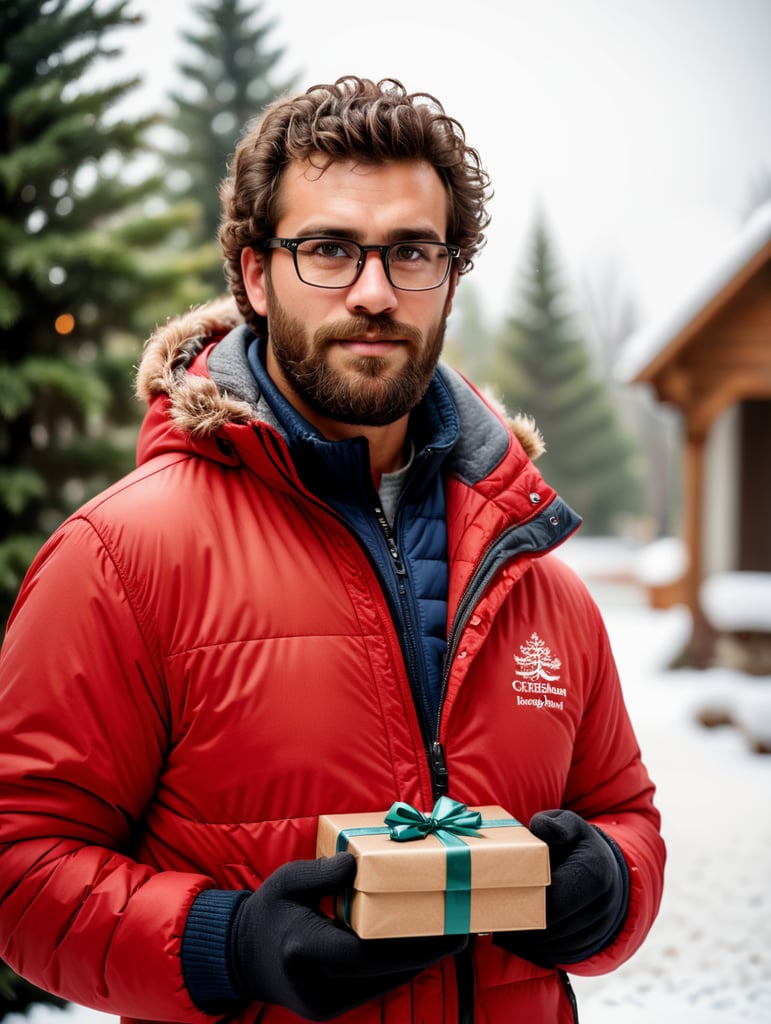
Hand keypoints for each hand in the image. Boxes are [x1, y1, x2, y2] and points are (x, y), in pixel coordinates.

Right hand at [229, 853, 467, 1019]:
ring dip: (418, 962)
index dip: (409, 945)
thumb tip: (357, 865)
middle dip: (426, 953)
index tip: (443, 929)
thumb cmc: (267, 912)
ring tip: (451, 936)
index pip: (364, 953)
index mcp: (302, 950)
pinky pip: (374, 988)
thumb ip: (321, 873)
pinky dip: (399, 968)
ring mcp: (324, 1005)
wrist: (241, 958)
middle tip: (462, 931)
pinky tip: (422, 948)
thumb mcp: (287, 881)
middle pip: (383, 972)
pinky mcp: (332, 1011)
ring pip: (384, 984)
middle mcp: (316, 985)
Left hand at [494, 809, 628, 966]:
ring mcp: (599, 929)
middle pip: (552, 928)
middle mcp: (602, 906)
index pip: (555, 901)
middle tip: (494, 916)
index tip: (503, 895)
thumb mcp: (569, 825)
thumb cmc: (578, 845)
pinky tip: (519, 935)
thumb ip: (555, 824)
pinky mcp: (591, 945)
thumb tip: (540, 827)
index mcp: (595, 873)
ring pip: (553, 946)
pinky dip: (536, 949)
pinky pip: (559, 955)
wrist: (608, 872)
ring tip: (502, 925)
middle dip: (521, 923)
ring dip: (526, 940)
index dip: (526, 901)